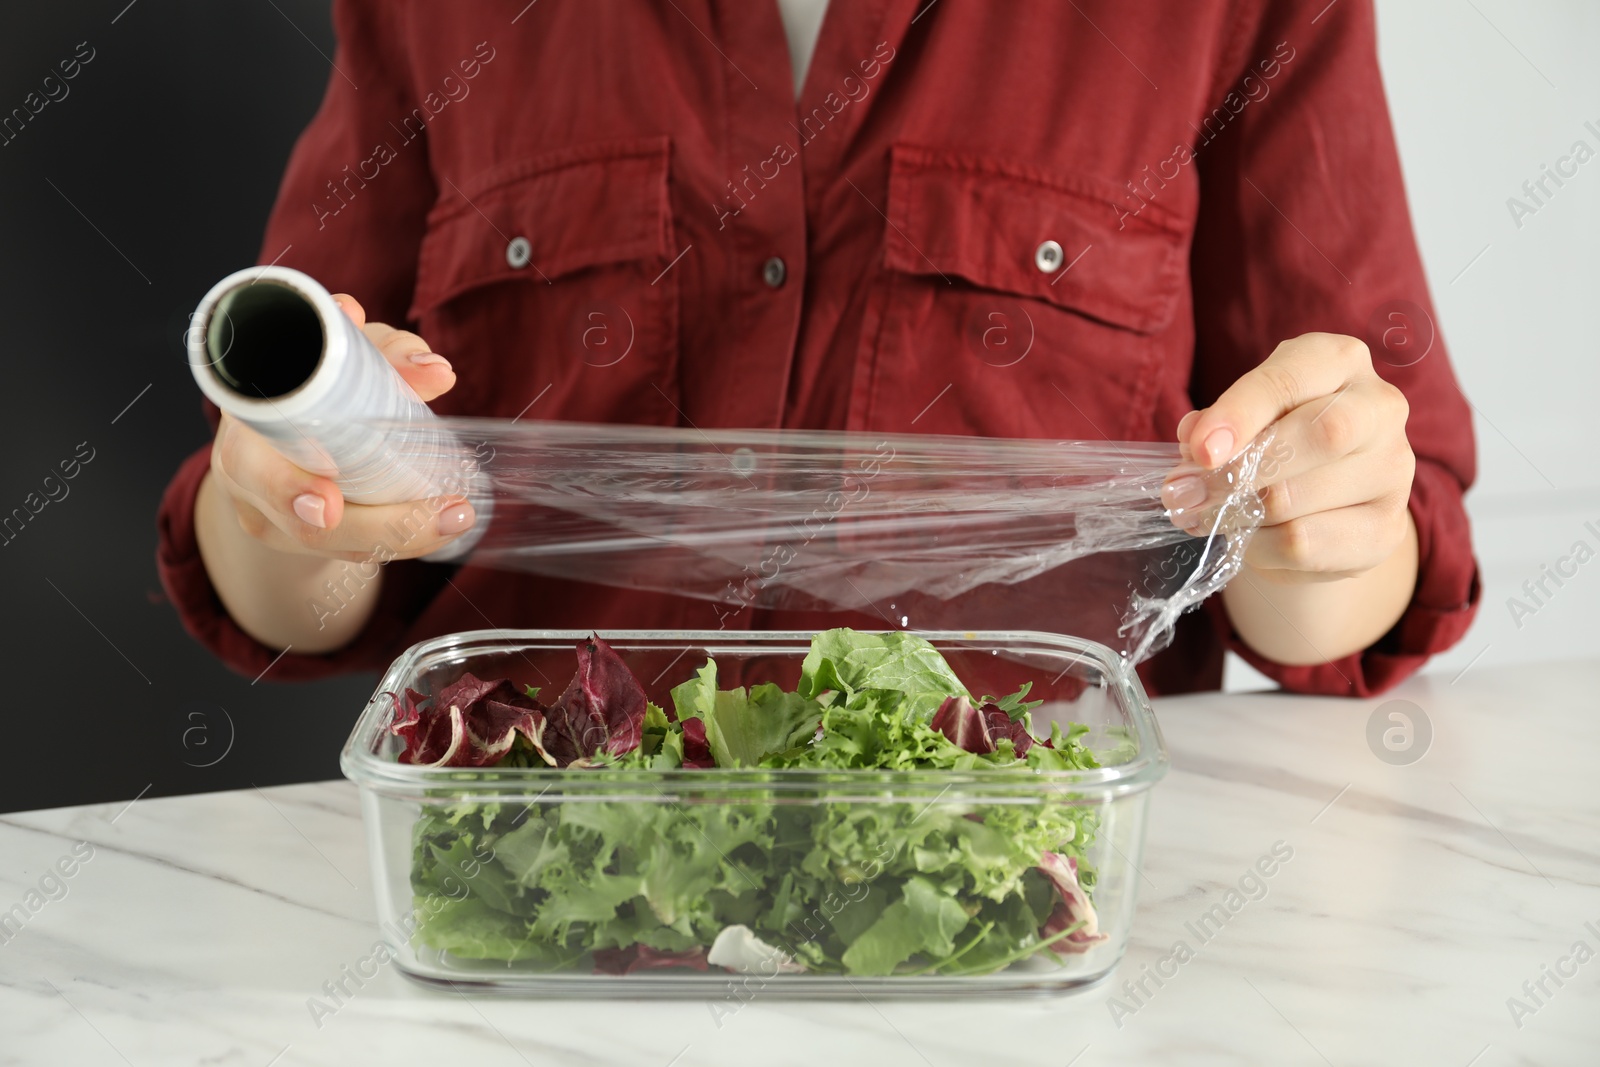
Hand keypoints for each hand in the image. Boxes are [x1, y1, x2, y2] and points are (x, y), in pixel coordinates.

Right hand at [206, 295, 472, 561]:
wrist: (279, 414)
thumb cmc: (315, 374)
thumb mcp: (349, 353)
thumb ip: (386, 354)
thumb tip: (434, 372)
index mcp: (245, 419)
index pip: (248, 459)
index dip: (285, 487)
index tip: (328, 505)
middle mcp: (244, 472)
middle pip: (299, 523)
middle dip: (373, 527)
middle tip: (444, 513)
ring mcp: (265, 511)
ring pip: (328, 543)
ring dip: (399, 537)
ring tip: (456, 517)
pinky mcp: (292, 535)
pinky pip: (344, 550)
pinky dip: (394, 540)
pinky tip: (440, 528)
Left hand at [1163, 332, 1415, 583]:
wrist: (1323, 501)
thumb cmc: (1275, 438)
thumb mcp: (1243, 416)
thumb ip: (1215, 424)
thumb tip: (1194, 442)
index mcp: (1339, 361)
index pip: (1288, 381)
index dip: (1239, 415)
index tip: (1199, 451)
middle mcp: (1380, 407)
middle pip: (1321, 436)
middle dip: (1240, 471)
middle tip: (1185, 493)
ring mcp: (1393, 470)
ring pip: (1299, 499)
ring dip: (1235, 515)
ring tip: (1203, 516)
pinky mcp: (1386, 529)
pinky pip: (1304, 545)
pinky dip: (1259, 547)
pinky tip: (1246, 539)